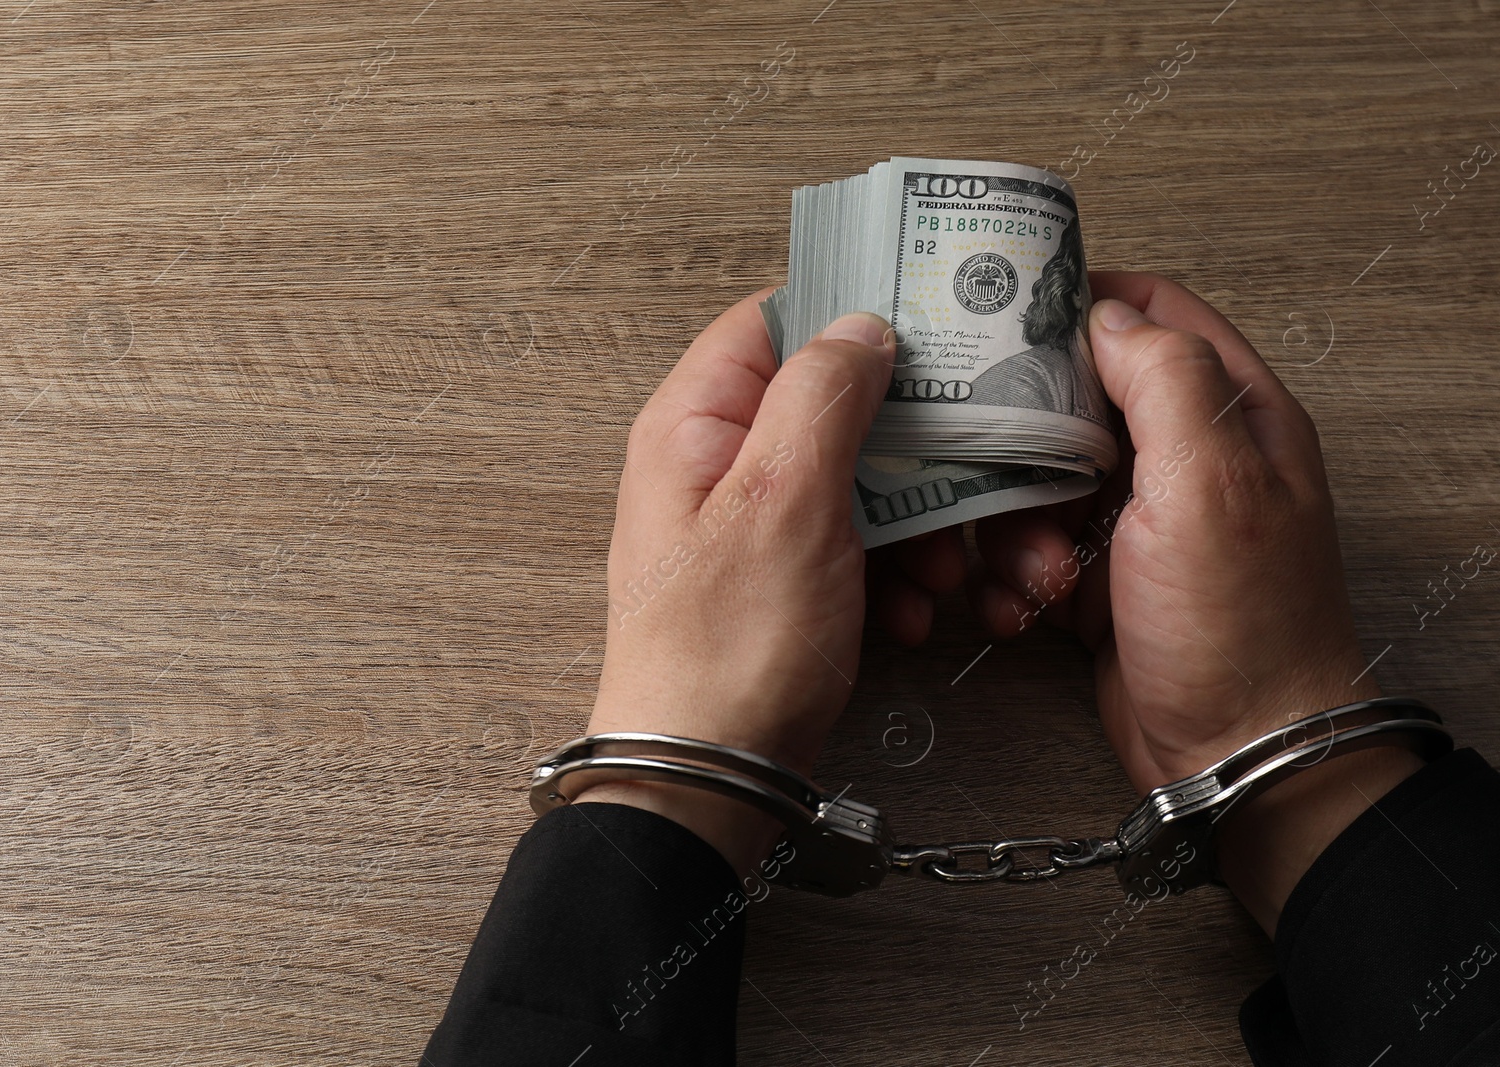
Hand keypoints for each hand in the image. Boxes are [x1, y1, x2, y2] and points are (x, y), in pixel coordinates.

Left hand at [580, 294, 965, 875]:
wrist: (710, 780)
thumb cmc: (725, 650)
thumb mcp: (781, 500)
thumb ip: (821, 397)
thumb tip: (859, 326)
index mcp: (695, 424)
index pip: (772, 322)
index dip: (849, 316)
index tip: (927, 326)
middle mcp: (717, 465)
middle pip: (832, 407)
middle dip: (907, 446)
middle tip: (962, 470)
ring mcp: (752, 527)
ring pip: (856, 482)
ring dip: (914, 521)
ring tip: (938, 568)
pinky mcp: (783, 582)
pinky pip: (854, 548)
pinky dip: (894, 574)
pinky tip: (911, 612)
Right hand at [966, 271, 1421, 932]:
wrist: (1238, 756)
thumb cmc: (1242, 627)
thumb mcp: (1211, 483)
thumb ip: (1165, 380)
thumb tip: (1107, 316)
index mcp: (1231, 414)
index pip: (1156, 314)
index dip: (1084, 305)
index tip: (1009, 318)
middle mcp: (1186, 458)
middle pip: (1076, 401)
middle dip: (1029, 440)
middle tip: (1009, 474)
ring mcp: (1141, 521)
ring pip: (1040, 479)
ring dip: (1017, 525)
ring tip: (1041, 572)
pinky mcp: (1100, 577)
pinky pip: (1029, 548)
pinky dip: (1012, 576)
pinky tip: (1024, 607)